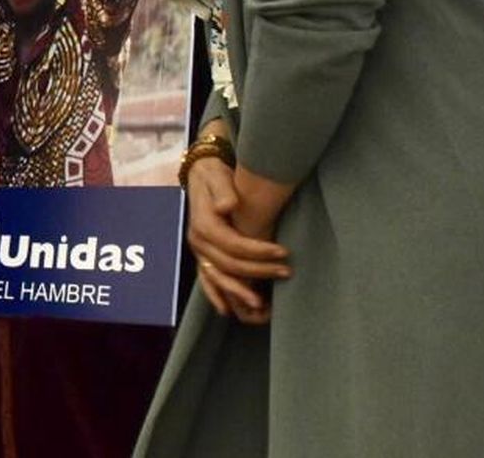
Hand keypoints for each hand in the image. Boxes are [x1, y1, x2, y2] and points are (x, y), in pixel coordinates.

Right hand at [186, 156, 290, 323]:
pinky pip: (207, 280)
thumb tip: (226, 206)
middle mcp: (198, 240)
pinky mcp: (202, 255)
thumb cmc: (215, 174)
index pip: (233, 244)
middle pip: (229, 264)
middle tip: (286, 272)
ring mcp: (199, 250)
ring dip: (239, 292)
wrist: (201, 173)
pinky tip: (228, 310)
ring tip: (262, 305)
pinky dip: (216, 295)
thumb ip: (223, 190)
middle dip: (259, 271)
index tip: (283, 251)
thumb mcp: (219, 176)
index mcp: (204, 223)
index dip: (258, 251)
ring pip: (218, 277)